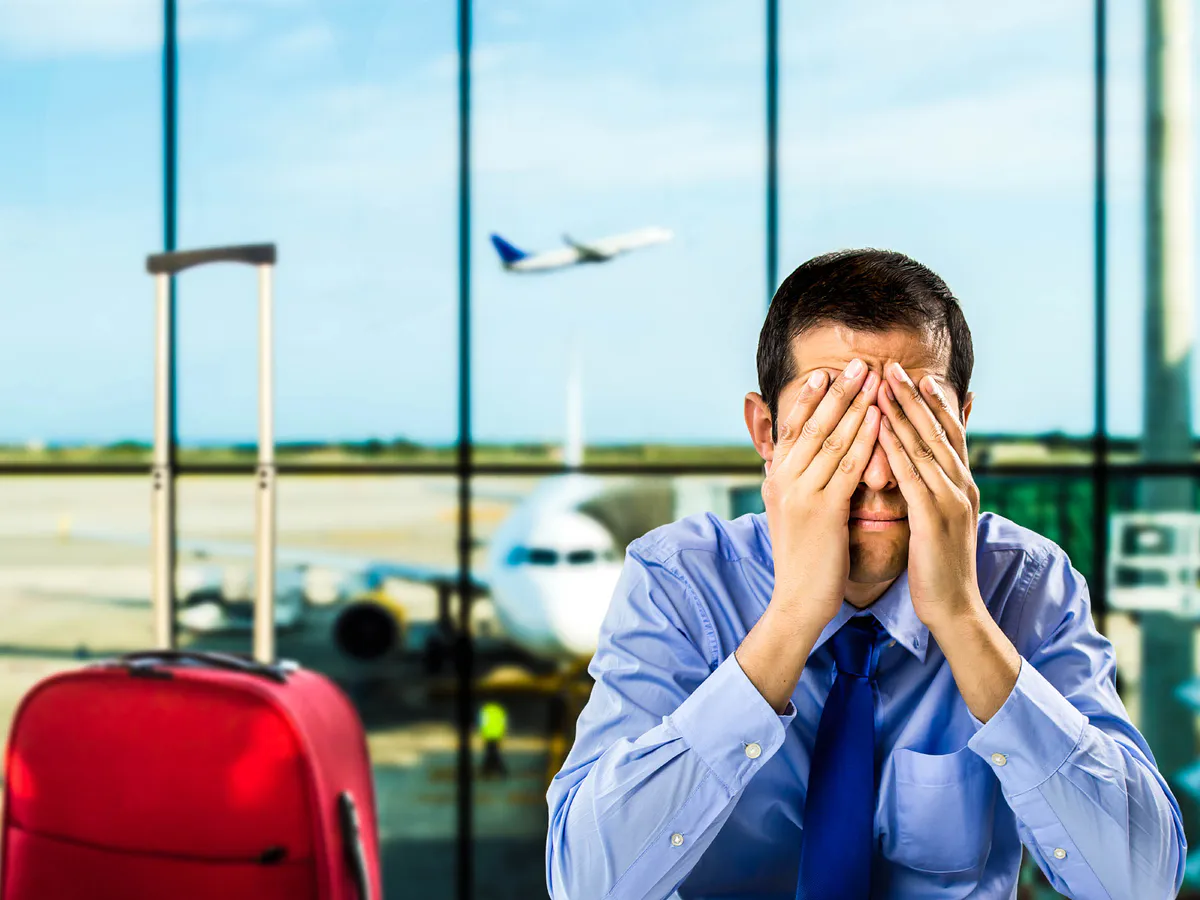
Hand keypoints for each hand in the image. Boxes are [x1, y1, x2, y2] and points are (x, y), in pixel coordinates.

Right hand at [762, 358, 881, 628]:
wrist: (797, 601)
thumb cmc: (801, 559)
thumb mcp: (787, 513)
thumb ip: (787, 483)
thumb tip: (780, 461)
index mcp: (775, 478)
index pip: (793, 428)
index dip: (810, 398)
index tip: (827, 373)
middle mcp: (783, 480)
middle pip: (813, 425)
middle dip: (838, 391)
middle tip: (859, 363)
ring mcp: (801, 494)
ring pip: (831, 439)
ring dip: (855, 405)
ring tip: (874, 379)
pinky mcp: (823, 511)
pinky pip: (847, 467)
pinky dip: (864, 439)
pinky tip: (880, 419)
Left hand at [876, 363, 981, 630]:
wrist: (955, 609)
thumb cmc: (939, 567)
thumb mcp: (937, 521)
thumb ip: (932, 493)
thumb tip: (920, 473)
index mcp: (961, 485)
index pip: (947, 433)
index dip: (931, 403)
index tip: (914, 375)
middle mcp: (961, 486)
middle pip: (937, 430)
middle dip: (913, 396)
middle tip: (892, 366)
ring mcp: (951, 500)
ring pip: (925, 446)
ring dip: (903, 413)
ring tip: (882, 385)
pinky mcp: (935, 519)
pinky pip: (913, 477)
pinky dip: (897, 450)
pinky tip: (881, 430)